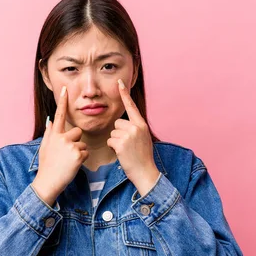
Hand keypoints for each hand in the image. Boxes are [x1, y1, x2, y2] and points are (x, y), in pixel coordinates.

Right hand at [32, 86, 88, 205]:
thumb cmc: (46, 165)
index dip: (62, 101)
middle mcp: (61, 137)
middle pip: (78, 131)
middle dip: (76, 142)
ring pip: (83, 144)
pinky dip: (82, 160)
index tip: (66, 89)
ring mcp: (70, 146)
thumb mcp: (44, 147)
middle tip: (67, 154)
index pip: (59, 114)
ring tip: (68, 161)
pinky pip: (86, 153)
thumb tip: (50, 120)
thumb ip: (49, 132)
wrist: (48, 181)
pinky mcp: (78, 155)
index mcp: (53, 134)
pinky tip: (72, 165)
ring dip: (79, 152)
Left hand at [107, 79, 159, 197]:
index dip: (125, 94)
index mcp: (142, 124)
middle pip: (117, 123)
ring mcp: (129, 135)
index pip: (131, 106)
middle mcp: (136, 127)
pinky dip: (112, 148)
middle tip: (127, 145)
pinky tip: (121, 153)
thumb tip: (122, 124)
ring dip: (115, 142)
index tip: (119, 82)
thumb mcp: (143, 138)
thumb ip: (135, 129)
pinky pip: (110, 141)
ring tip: (125, 150)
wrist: (145, 172)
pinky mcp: (121, 143)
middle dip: (118, 134)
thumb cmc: (143, 157)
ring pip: (112, 132)